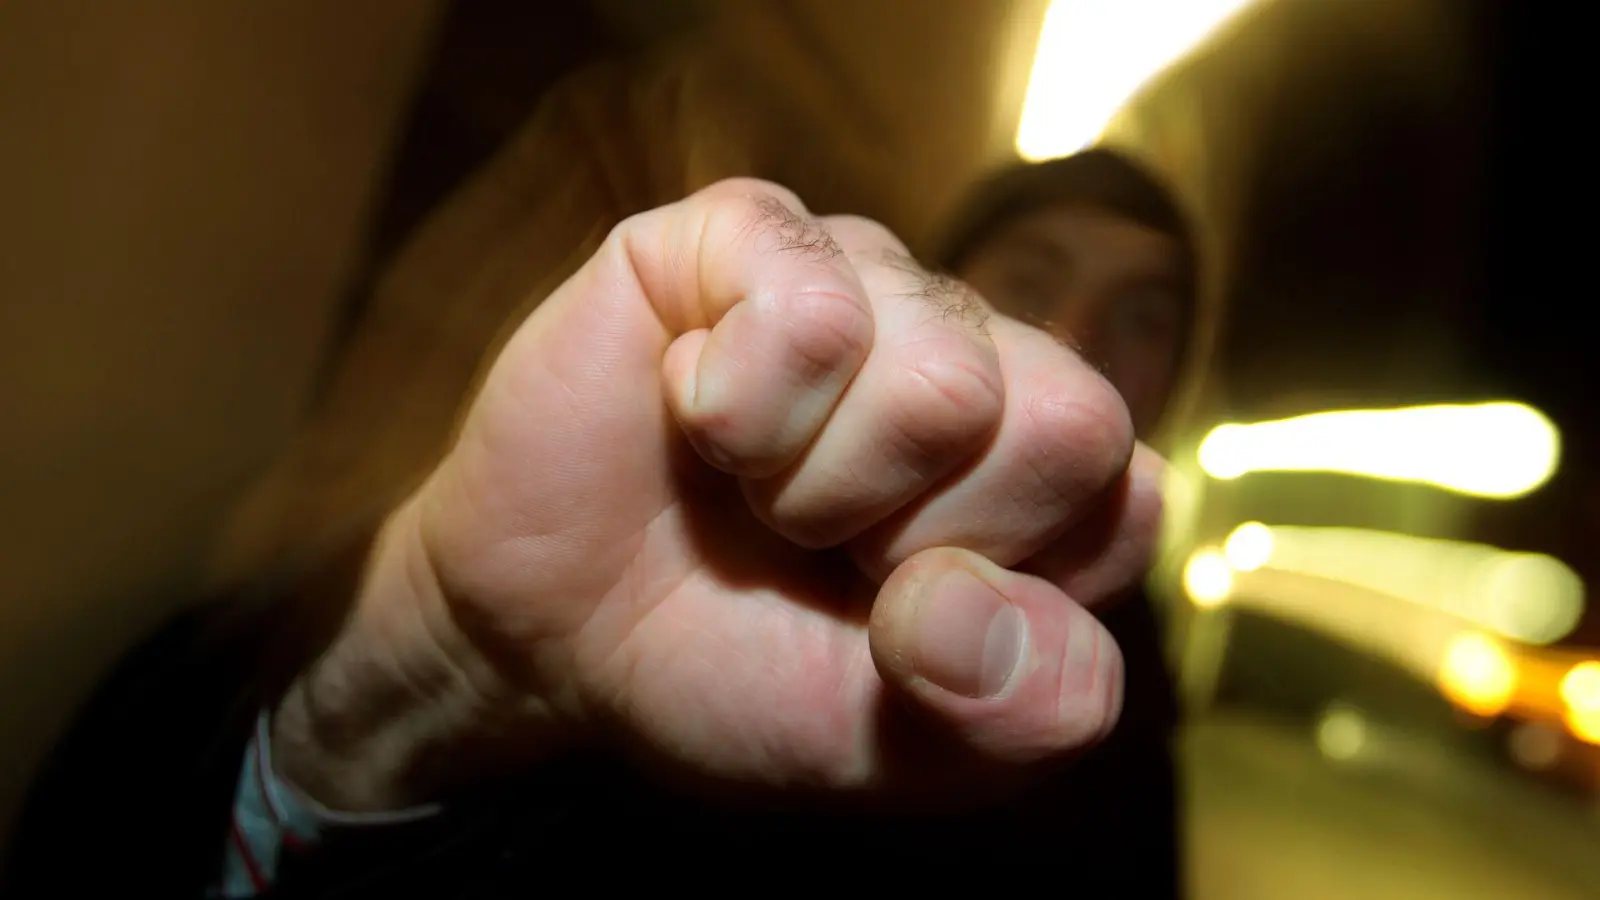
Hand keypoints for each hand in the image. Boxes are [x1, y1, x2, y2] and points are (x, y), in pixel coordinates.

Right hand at [273, 179, 1164, 811]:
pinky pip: (807, 304)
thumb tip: (976, 603)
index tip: (893, 616)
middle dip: (918, 538)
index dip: (996, 589)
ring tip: (750, 488)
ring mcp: (865, 278)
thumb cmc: (730, 668)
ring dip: (813, 487)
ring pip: (942, 377)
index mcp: (1039, 463)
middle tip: (820, 547)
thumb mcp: (896, 746)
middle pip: (1065, 423)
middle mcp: (973, 349)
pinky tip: (696, 414)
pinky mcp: (749, 232)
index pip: (1122, 500)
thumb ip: (1011, 713)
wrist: (546, 637)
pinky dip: (735, 406)